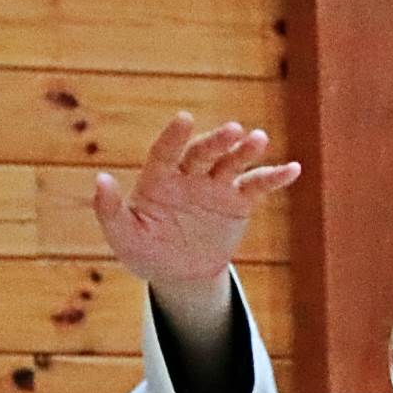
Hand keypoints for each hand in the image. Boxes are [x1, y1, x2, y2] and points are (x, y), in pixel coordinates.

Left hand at [91, 114, 297, 289]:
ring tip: (260, 139)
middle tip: (234, 130)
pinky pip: (258, 186)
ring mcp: (216, 186)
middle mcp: (189, 175)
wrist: (180, 273)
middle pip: (205, 153)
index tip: (184, 118)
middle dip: (218, 141)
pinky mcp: (239, 201)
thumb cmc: (146, 252)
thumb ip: (110, 210)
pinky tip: (293, 169)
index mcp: (159, 178)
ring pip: (232, 163)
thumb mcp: (123, 236)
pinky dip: (274, 177)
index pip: (166, 152)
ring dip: (246, 151)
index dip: (174, 136)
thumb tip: (100, 180)